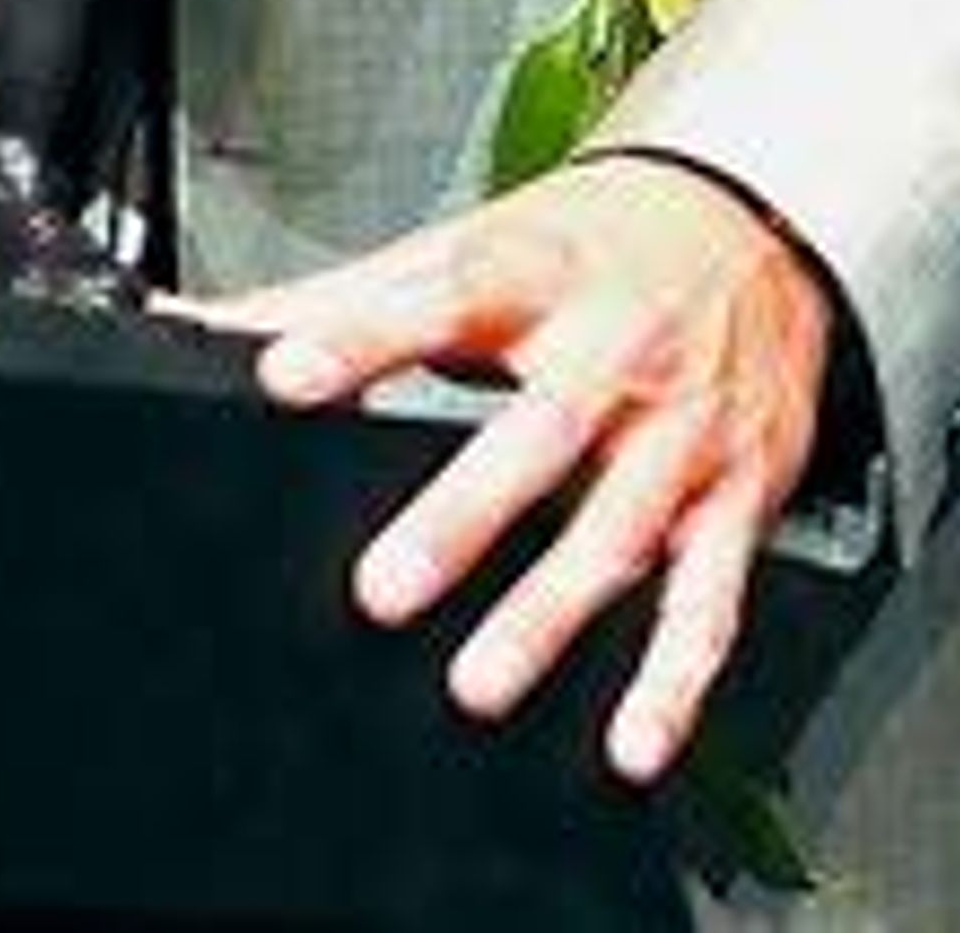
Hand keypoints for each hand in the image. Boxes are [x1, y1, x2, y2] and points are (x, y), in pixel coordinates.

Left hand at [183, 154, 834, 784]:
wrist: (748, 218)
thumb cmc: (588, 244)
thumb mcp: (473, 240)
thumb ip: (346, 295)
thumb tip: (210, 325)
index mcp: (533, 278)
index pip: (438, 299)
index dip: (361, 335)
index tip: (286, 375)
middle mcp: (611, 355)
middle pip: (536, 436)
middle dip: (461, 518)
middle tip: (382, 590)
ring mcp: (679, 433)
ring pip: (617, 531)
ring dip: (549, 615)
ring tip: (479, 684)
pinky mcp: (736, 497)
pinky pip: (711, 597)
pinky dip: (676, 678)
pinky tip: (635, 741)